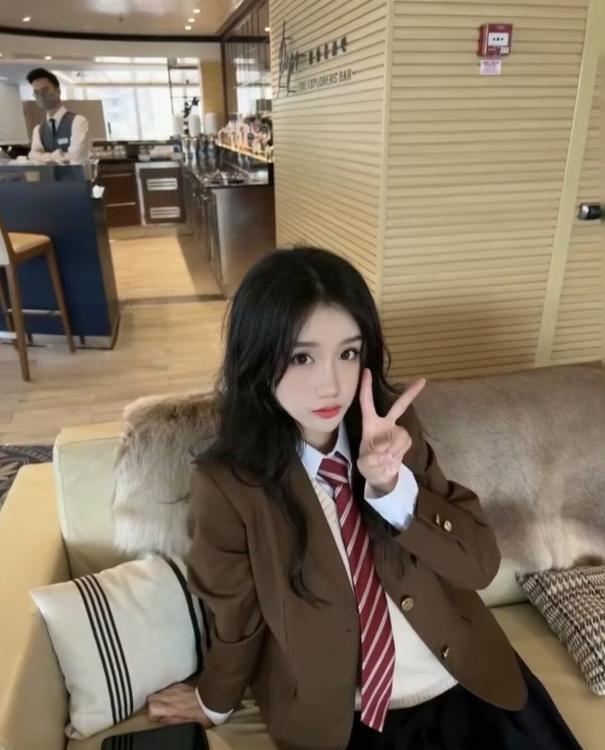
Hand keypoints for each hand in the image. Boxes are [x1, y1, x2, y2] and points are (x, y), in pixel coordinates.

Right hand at [147, 682, 212, 727]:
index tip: (158, 717)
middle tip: (158, 710)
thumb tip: (161, 719)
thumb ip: (172, 721)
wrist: (213, 698)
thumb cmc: (201, 714)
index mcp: (172, 708)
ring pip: (159, 691)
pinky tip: (174, 697)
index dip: (152, 714)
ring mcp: (175, 688)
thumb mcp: (187, 723)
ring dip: (159, 698)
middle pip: (151, 697)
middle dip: (152, 704)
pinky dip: (167, 693)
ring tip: (166, 704)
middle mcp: (171, 696)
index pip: (151, 708)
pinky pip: (168, 687)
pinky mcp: (180, 684)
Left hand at [357, 369, 425, 493]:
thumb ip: (371, 459)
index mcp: (369, 424)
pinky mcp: (405, 441)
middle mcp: (384, 424)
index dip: (366, 387)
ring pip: (401, 434)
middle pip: (398, 406)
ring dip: (393, 447)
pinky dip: (398, 451)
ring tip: (384, 457)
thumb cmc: (369, 466)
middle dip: (410, 394)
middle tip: (422, 381)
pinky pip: (405, 443)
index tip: (366, 371)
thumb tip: (385, 453)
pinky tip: (392, 457)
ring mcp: (396, 432)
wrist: (381, 477)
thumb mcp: (364, 464)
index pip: (366, 403)